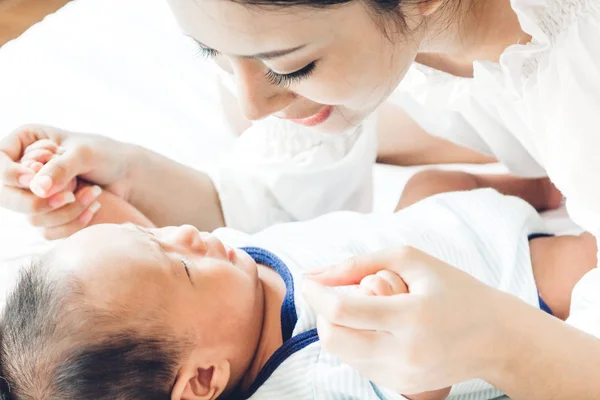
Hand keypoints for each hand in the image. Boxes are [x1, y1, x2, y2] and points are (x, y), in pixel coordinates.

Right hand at [1, 125, 133, 238]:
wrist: (128, 175)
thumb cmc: (106, 154)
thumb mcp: (84, 153)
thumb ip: (60, 168)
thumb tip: (37, 189)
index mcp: (24, 142)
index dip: (9, 175)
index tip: (33, 179)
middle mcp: (23, 170)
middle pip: (5, 196)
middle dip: (38, 201)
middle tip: (69, 196)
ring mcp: (35, 195)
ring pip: (31, 217)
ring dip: (66, 210)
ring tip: (94, 192)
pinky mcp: (50, 215)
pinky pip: (49, 231)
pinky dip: (73, 222)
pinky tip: (95, 207)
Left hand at [303, 246, 504, 394]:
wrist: (498, 338)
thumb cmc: (455, 290)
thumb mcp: (412, 260)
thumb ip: (360, 263)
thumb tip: (316, 274)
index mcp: (411, 316)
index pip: (343, 311)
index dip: (316, 294)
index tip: (308, 281)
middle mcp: (405, 353)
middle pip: (333, 339)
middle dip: (321, 314)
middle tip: (333, 295)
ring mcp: (403, 376)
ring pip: (341, 354)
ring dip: (337, 327)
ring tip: (363, 309)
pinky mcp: (402, 387)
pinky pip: (358, 364)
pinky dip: (354, 342)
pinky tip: (374, 327)